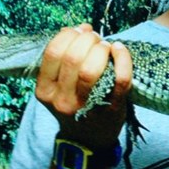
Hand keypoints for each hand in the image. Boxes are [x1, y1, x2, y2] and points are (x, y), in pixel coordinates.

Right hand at [35, 24, 132, 148]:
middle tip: (96, 38)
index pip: (53, 53)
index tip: (79, 31)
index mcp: (45, 91)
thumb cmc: (74, 104)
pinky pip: (120, 80)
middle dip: (87, 39)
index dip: (68, 35)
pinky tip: (120, 49)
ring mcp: (87, 106)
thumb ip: (64, 58)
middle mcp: (62, 100)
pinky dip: (123, 59)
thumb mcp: (58, 85)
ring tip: (106, 46)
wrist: (87, 140)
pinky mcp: (112, 108)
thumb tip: (80, 28)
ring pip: (91, 69)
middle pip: (72, 58)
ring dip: (101, 49)